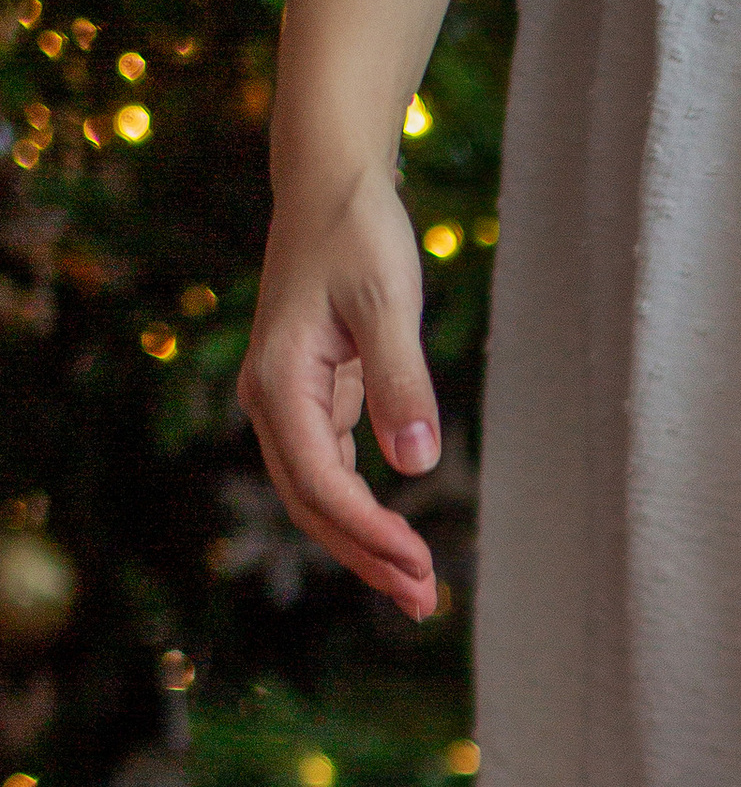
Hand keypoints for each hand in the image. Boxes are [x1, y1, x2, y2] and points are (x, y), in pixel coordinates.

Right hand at [236, 155, 442, 619]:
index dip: (369, 532)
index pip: (321, 482)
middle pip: (312, 505)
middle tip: (424, 601)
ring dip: (363, 544)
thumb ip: (400, 380)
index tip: (419, 566)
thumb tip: (416, 461)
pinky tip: (396, 540)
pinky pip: (330, 471)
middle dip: (365, 556)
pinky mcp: (312, 397)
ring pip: (318, 495)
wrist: (330, 184)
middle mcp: (271, 400)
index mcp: (279, 383)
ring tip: (416, 589)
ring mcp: (288, 402)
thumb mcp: (386, 302)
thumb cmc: (358, 234)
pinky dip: (362, 510)